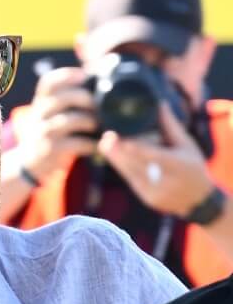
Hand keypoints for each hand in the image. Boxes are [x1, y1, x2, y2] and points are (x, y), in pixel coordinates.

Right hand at [13, 66, 98, 180]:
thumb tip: (103, 71)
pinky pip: (72, 143)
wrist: (33, 160)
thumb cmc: (53, 130)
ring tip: (98, 125)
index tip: (84, 75)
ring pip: (66, 121)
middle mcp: (38, 114)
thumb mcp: (53, 110)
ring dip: (87, 121)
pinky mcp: (48, 150)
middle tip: (99, 104)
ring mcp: (41, 133)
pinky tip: (97, 144)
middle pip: (60, 98)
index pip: (48, 82)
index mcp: (41, 100)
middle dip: (83, 98)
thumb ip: (71, 95)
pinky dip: (89, 143)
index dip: (66, 75)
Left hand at [100, 100, 213, 216]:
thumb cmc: (194, 167)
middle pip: (138, 165)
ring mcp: (155, 193)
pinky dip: (123, 169)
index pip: (154, 156)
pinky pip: (132, 182)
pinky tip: (113, 157)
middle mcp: (165, 181)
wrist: (198, 199)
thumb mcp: (187, 145)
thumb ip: (171, 127)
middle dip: (120, 152)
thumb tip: (160, 104)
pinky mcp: (147, 199)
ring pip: (131, 175)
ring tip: (104, 145)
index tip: (122, 139)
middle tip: (106, 138)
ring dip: (116, 160)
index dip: (136, 149)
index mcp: (178, 165)